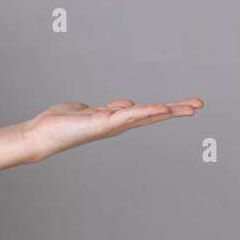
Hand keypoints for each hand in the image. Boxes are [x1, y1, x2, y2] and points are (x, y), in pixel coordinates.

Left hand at [20, 97, 204, 162]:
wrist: (40, 136)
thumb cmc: (60, 124)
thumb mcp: (90, 110)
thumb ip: (108, 108)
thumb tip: (126, 103)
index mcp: (115, 120)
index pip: (146, 113)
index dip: (167, 109)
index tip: (188, 105)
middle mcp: (116, 125)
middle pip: (152, 116)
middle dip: (176, 110)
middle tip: (199, 106)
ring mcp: (111, 125)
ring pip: (145, 115)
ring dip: (168, 110)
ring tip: (190, 108)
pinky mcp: (102, 124)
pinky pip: (128, 115)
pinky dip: (145, 111)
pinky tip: (161, 108)